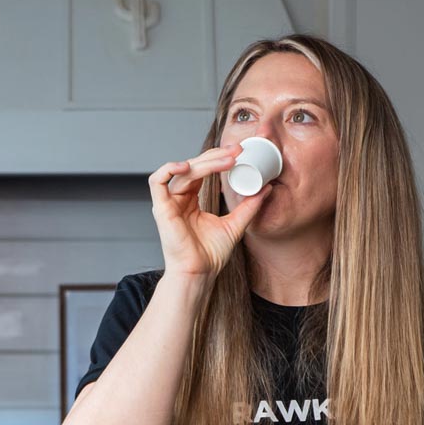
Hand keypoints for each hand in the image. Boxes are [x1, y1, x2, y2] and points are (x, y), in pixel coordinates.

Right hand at [149, 144, 271, 284]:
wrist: (200, 273)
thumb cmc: (210, 255)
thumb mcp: (236, 224)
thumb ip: (249, 206)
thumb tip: (267, 189)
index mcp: (191, 201)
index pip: (202, 171)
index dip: (218, 159)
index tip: (238, 153)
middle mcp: (178, 199)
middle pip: (193, 167)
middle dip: (215, 156)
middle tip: (236, 151)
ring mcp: (168, 203)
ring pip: (182, 171)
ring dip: (205, 162)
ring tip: (226, 160)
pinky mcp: (161, 208)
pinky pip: (157, 180)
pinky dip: (170, 168)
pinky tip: (188, 166)